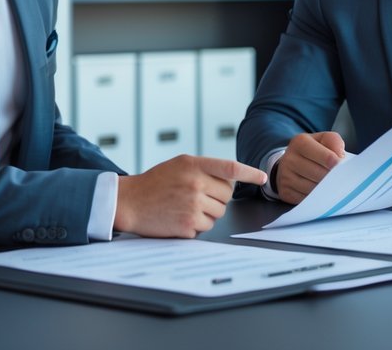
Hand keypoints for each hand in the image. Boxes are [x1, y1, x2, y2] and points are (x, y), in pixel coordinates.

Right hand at [113, 155, 266, 237]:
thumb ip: (204, 167)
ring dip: (207, 213)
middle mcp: (195, 183)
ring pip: (218, 213)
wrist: (129, 201)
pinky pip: (206, 227)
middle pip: (226, 196)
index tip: (262, 178)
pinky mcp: (188, 224)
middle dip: (216, 198)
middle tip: (195, 196)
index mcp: (194, 164)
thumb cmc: (155, 182)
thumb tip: (232, 178)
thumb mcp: (179, 165)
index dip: (250, 173)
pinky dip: (196, 225)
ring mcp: (192, 205)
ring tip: (185, 206)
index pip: (230, 168)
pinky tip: (179, 217)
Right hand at [275, 131, 346, 204]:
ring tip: (331, 185)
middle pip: (319, 174)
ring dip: (325, 189)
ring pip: (312, 189)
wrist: (291, 162)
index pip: (326, 157)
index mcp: (300, 142)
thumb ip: (334, 142)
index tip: (341, 167)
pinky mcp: (285, 191)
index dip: (337, 164)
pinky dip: (316, 198)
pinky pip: (306, 199)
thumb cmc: (313, 150)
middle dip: (332, 178)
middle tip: (340, 179)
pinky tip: (320, 192)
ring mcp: (285, 176)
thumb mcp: (324, 139)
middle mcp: (289, 159)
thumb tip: (340, 157)